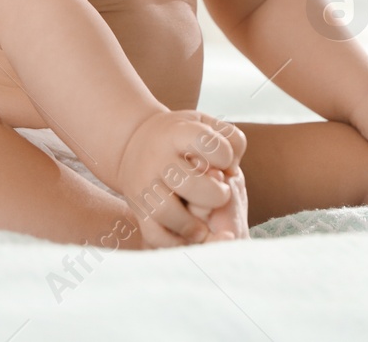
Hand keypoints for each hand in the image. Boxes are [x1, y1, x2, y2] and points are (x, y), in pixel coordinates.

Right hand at [116, 110, 245, 247]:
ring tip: (205, 224)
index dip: (225, 156)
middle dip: (215, 194)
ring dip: (194, 225)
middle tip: (220, 194)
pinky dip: (175, 243)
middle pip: (189, 183)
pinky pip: (154, 234)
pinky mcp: (139, 210)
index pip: (207, 144)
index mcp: (177, 134)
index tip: (223, 161)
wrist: (136, 142)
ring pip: (167, 212)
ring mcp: (145, 186)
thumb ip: (231, 141)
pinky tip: (190, 235)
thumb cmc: (183, 138)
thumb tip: (231, 172)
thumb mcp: (207, 125)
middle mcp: (158, 159)